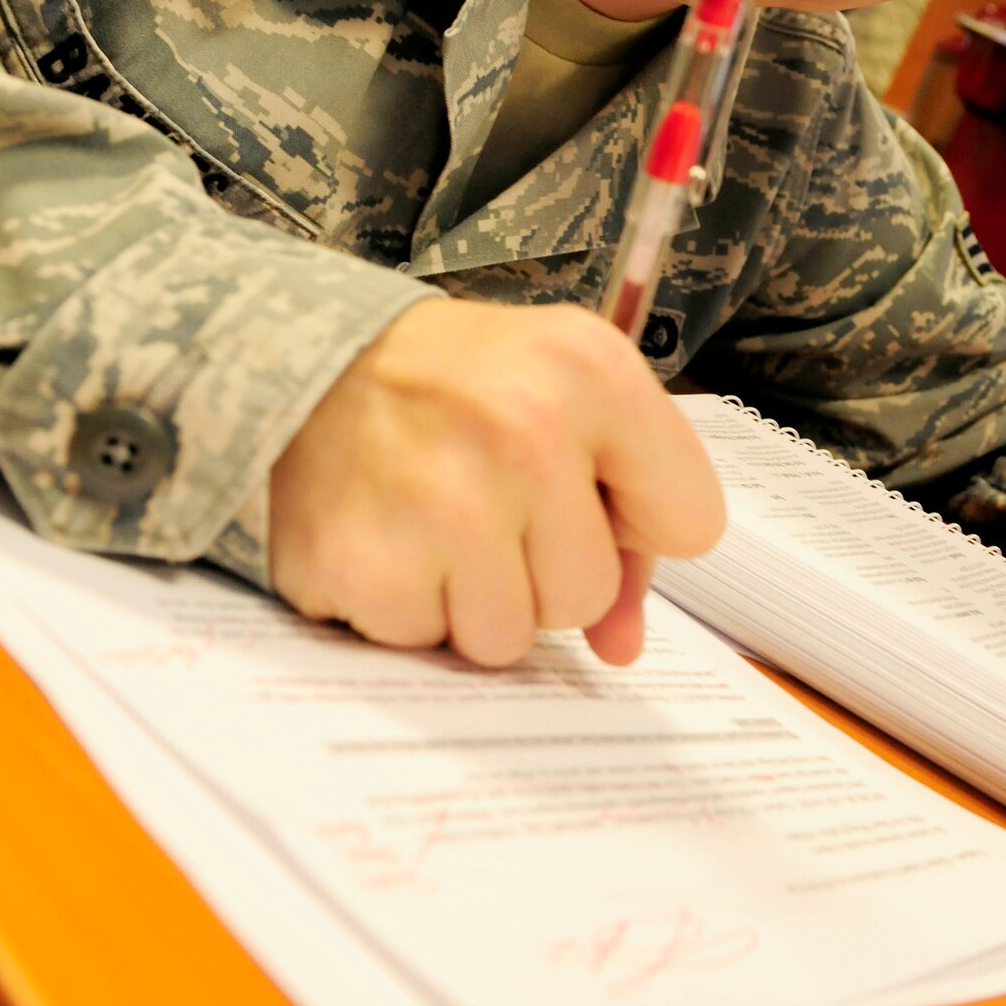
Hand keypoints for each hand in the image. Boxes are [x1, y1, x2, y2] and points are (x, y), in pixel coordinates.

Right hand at [269, 297, 723, 667]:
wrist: (313, 358)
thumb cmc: (461, 384)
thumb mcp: (567, 396)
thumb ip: (624, 519)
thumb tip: (621, 647)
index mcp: (592, 372)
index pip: (693, 523)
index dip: (639, 523)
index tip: (590, 490)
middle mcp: (522, 432)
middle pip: (590, 597)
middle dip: (546, 570)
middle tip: (494, 505)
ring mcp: (439, 504)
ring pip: (508, 638)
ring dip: (474, 598)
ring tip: (438, 521)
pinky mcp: (363, 564)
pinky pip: (422, 643)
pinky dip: (404, 605)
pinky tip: (388, 535)